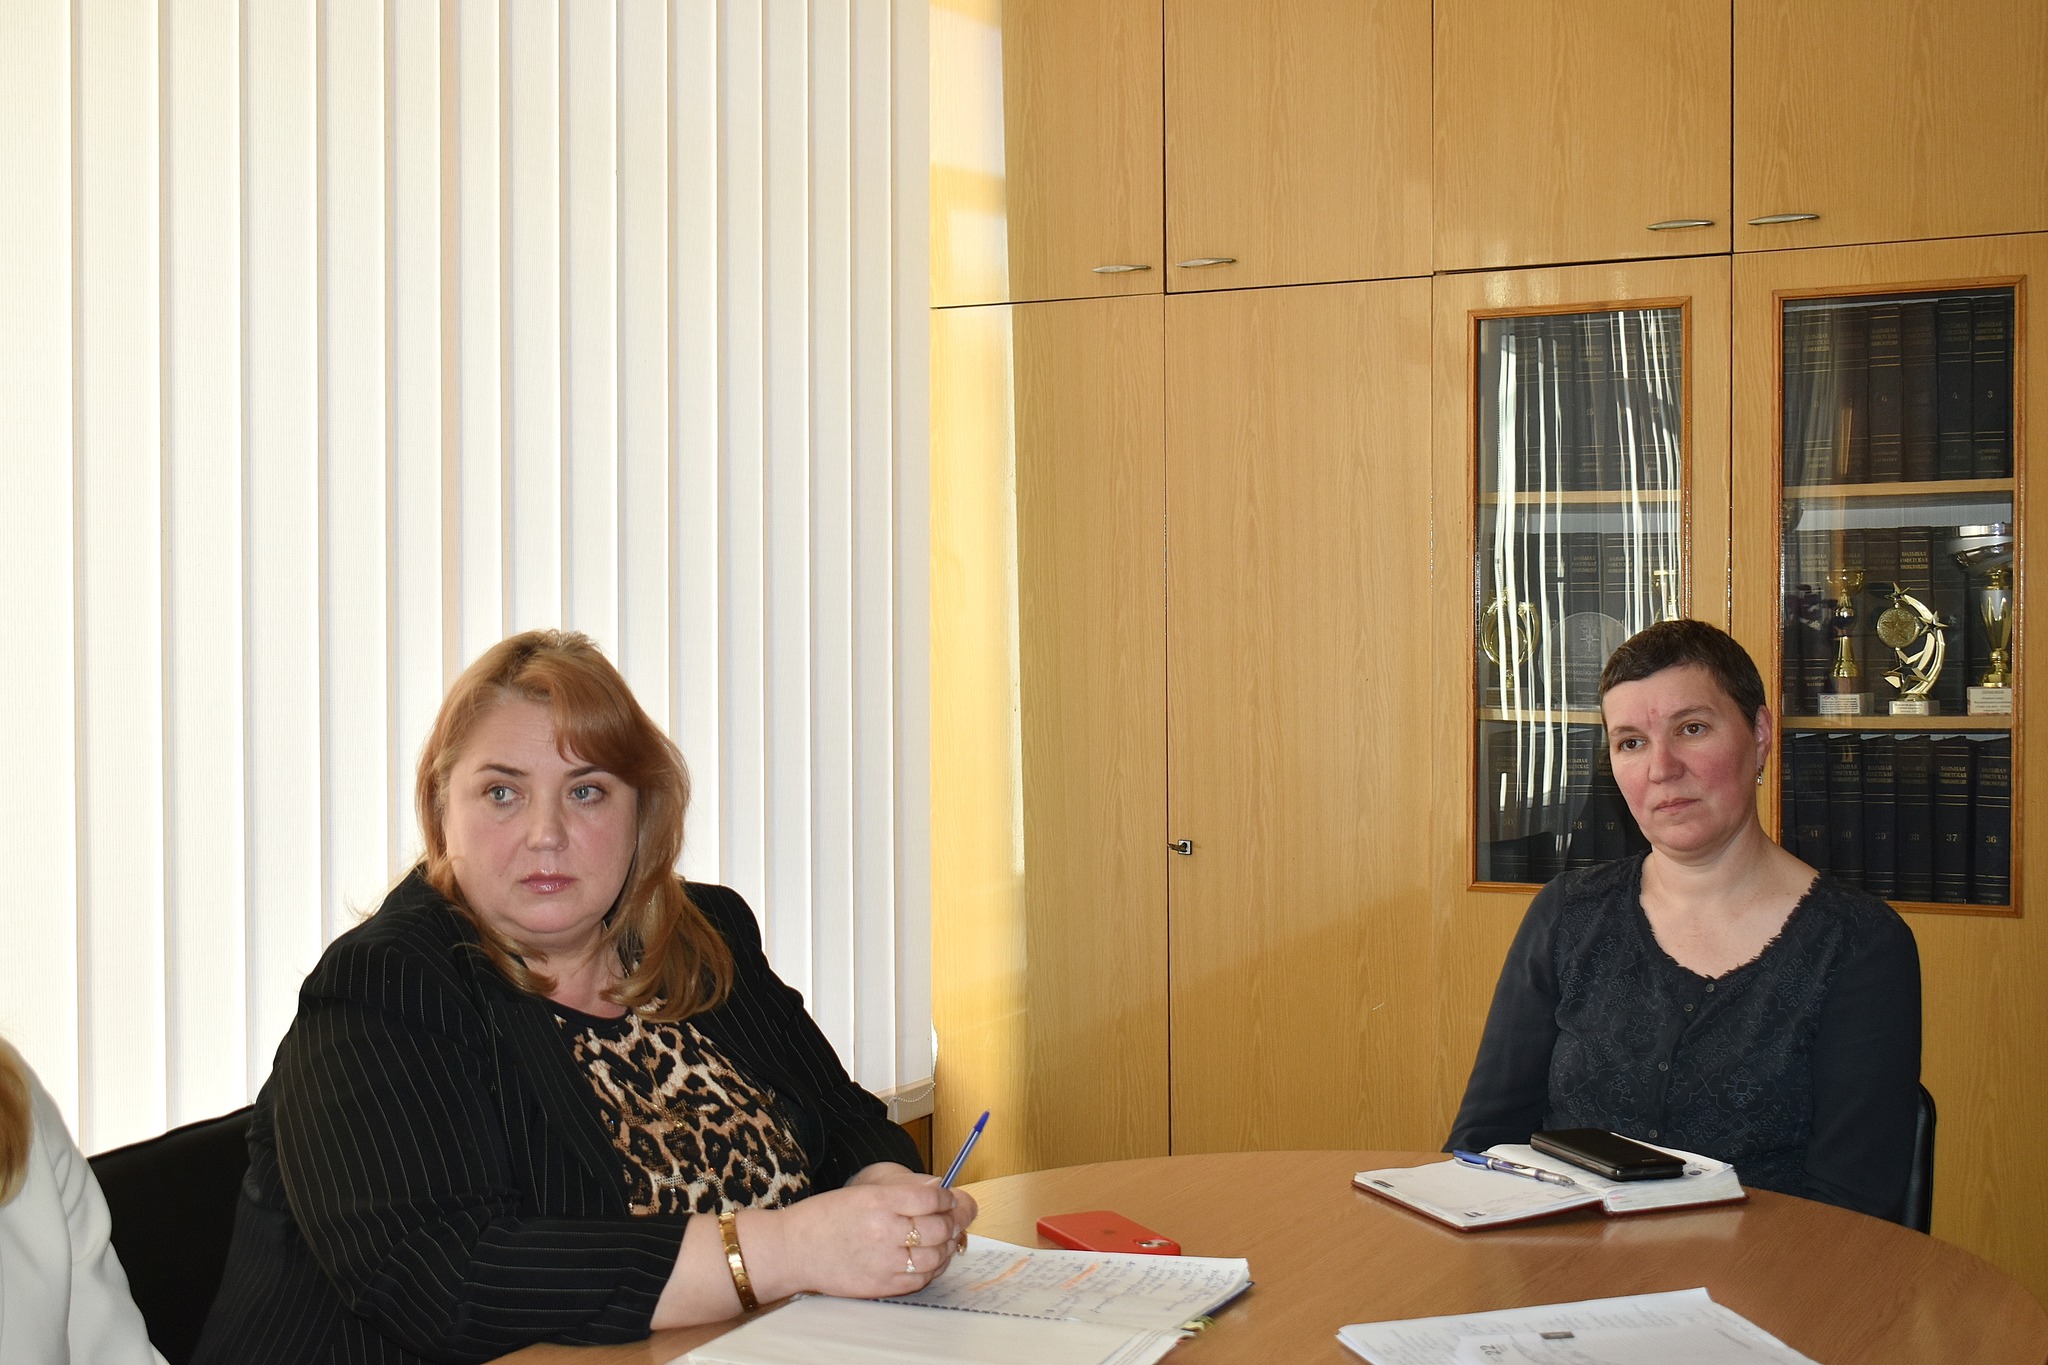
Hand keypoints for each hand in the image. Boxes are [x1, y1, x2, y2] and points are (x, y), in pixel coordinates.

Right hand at [750, 1171, 977, 1300]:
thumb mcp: (861, 1191)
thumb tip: (938, 1188)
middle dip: (953, 1222)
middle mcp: (883, 1229)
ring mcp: (883, 1260)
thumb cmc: (825, 1216)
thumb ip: (902, 1191)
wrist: (792, 1249)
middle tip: (954, 1219)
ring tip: (945, 1241)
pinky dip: (933, 1269)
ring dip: (947, 1248)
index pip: (932, 1196)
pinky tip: (930, 1261)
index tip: (950, 1199)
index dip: (948, 1198)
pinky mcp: (881, 1284)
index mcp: (878, 1199)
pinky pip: (921, 1279)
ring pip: (936, 1256)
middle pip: (939, 1226)